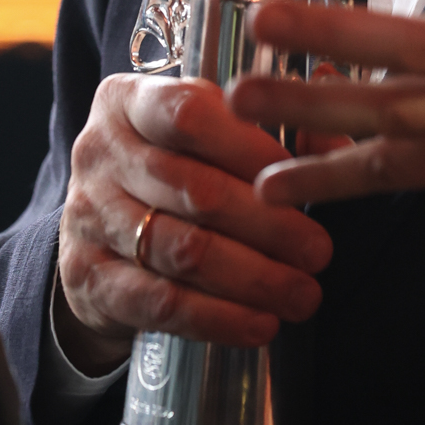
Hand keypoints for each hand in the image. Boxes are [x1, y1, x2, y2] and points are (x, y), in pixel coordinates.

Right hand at [54, 72, 333, 374]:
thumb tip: (338, 140)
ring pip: (181, 250)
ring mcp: (87, 215)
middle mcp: (99, 152)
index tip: (299, 178)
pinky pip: (158, 302)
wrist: (95, 232)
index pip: (188, 112)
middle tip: (319, 251)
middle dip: (267, 224)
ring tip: (303, 294)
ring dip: (252, 277)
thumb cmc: (171, 166)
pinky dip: (217, 318)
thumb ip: (273, 127)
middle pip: (193, 189)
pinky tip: (261, 324)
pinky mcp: (86, 277)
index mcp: (128, 100)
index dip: (248, 145)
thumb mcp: (206, 134)